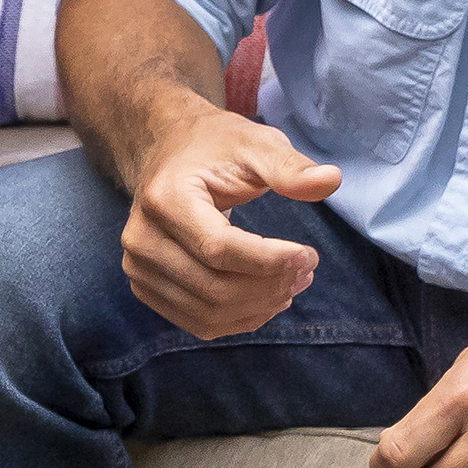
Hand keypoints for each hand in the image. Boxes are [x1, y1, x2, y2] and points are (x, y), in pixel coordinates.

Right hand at [118, 107, 344, 338]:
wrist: (167, 153)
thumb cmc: (214, 147)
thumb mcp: (255, 144)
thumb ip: (289, 167)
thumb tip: (330, 180)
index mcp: (165, 199)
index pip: (219, 249)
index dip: (269, 261)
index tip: (308, 255)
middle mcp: (141, 239)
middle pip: (214, 288)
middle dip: (269, 286)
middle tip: (306, 270)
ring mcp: (137, 268)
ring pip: (208, 313)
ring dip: (258, 307)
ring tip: (291, 285)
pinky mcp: (145, 287)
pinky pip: (197, 323)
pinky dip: (239, 320)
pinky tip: (266, 299)